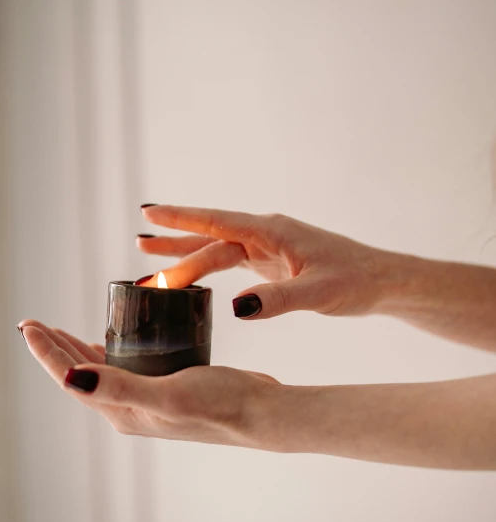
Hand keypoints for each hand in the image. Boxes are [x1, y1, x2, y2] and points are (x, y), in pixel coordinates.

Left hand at [18, 320, 280, 448]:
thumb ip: (121, 388)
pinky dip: (108, 352)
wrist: (260, 413)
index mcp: (124, 411)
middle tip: (35, 324)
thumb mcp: (169, 394)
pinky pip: (125, 369)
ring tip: (60, 331)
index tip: (28, 325)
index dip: (46, 353)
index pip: (72, 379)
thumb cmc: (221, 403)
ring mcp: (148, 401)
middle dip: (55, 350)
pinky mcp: (165, 389)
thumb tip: (72, 381)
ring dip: (77, 351)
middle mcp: (130, 409)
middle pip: (81, 376)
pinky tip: (111, 340)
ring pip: (101, 372)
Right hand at [137, 205, 388, 318]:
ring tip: (151, 254)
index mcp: (273, 232)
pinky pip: (232, 260)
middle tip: (140, 245)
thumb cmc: (356, 281)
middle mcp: (267, 234)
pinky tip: (194, 272)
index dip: (182, 218)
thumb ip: (278, 300)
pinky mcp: (273, 261)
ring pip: (219, 248)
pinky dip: (209, 265)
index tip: (150, 213)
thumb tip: (236, 309)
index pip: (218, 222)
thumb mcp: (318, 293)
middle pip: (212, 239)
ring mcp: (269, 247)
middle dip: (176, 243)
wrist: (382, 281)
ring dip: (187, 253)